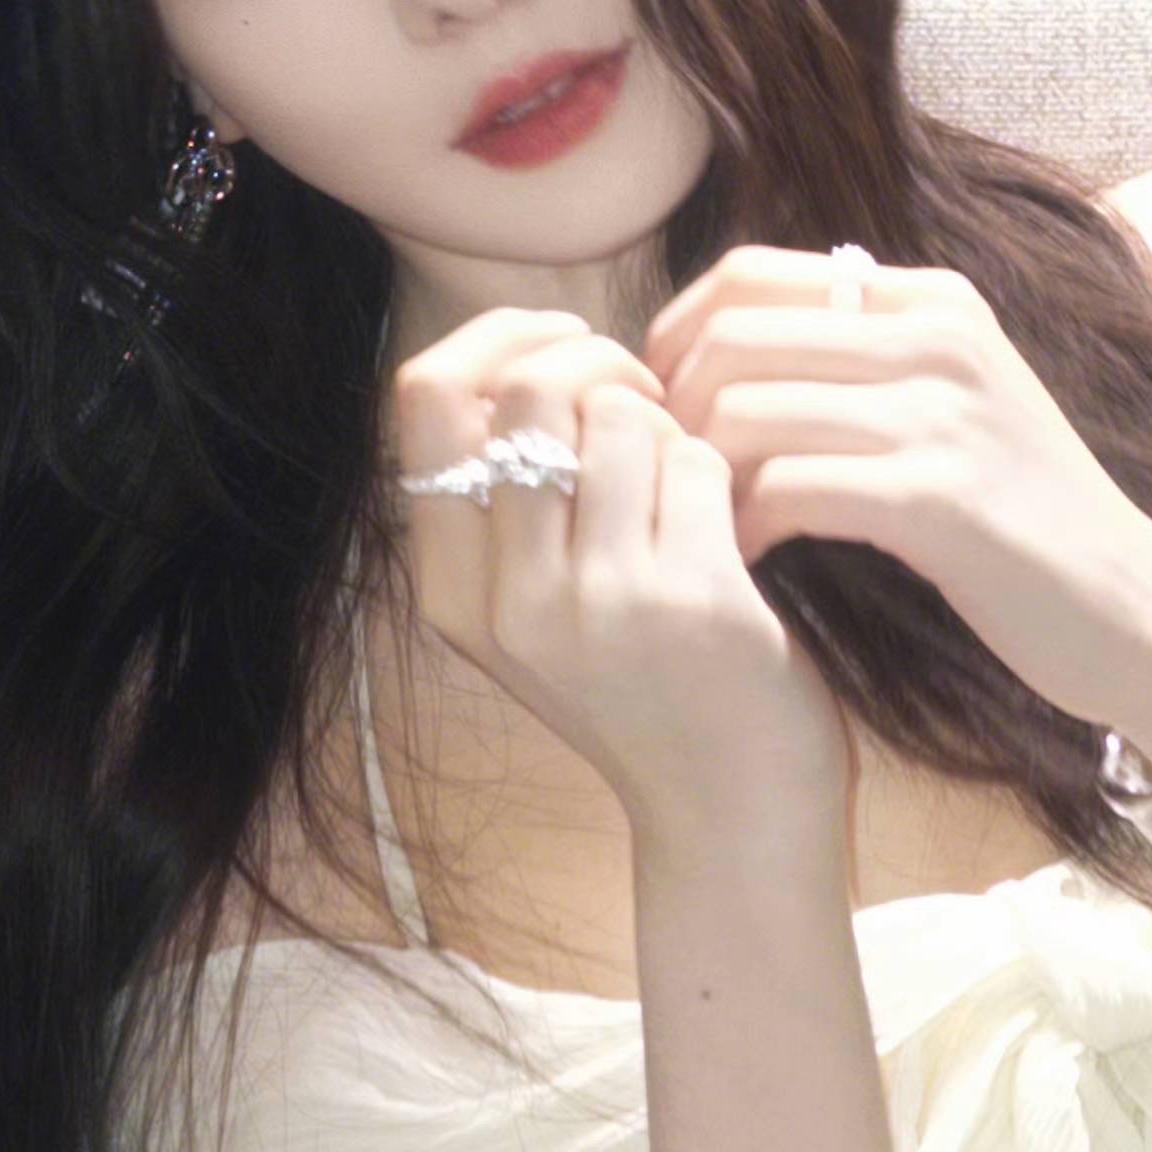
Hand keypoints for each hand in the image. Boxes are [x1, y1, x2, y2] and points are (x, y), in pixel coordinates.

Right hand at [392, 308, 853, 845]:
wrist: (728, 812)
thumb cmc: (641, 693)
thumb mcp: (533, 614)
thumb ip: (506, 506)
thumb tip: (527, 351)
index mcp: (451, 593)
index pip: (423, 398)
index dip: (495, 339)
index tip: (558, 343)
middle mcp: (508, 598)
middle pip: (527, 389)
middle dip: (598, 365)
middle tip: (644, 403)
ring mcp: (596, 600)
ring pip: (619, 415)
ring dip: (666, 425)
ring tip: (684, 482)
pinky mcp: (687, 598)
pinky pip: (694, 461)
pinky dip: (718, 472)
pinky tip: (727, 530)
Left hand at [643, 244, 1151, 741]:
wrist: (1132, 608)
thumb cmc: (1017, 517)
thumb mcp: (951, 401)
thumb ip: (861, 359)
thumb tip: (723, 345)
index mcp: (929, 298)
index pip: (746, 275)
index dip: (674, 338)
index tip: (661, 409)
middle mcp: (936, 336)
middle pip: (731, 334)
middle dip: (673, 410)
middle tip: (671, 477)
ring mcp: (943, 412)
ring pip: (744, 408)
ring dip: (701, 474)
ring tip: (705, 522)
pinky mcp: (940, 498)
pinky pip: (788, 486)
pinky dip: (745, 525)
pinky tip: (752, 557)